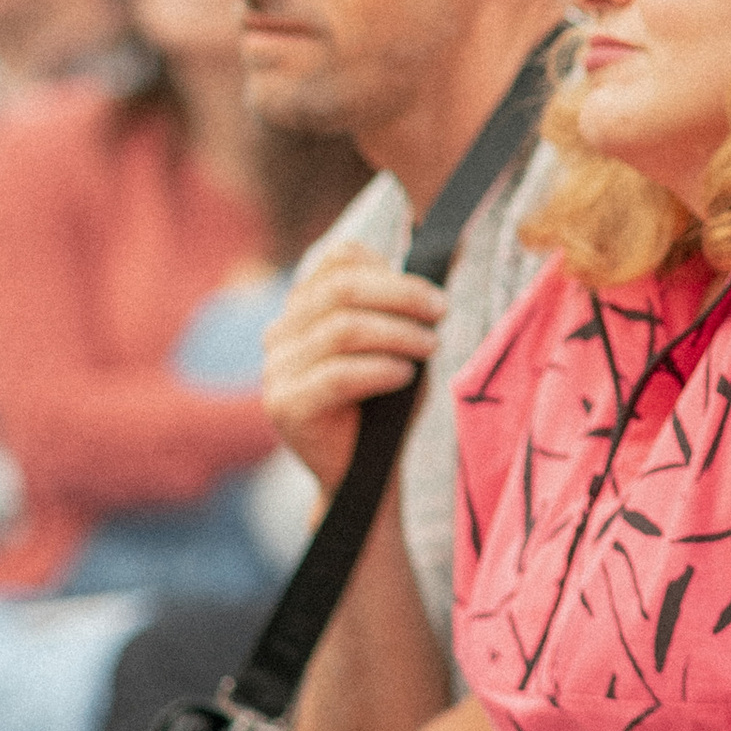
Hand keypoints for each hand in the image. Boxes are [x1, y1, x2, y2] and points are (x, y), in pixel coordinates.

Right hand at [261, 243, 446, 492]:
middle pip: (341, 288)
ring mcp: (277, 370)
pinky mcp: (285, 406)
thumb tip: (453, 253)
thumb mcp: (404, 345)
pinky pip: (337, 374)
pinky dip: (380, 369)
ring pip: (342, 328)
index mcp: (304, 308)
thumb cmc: (388, 407)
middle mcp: (282, 333)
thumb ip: (411, 305)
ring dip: (397, 333)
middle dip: (401, 295)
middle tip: (441, 312)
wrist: (368, 477)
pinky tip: (405, 376)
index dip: (391, 270)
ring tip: (430, 347)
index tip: (433, 296)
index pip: (339, 260)